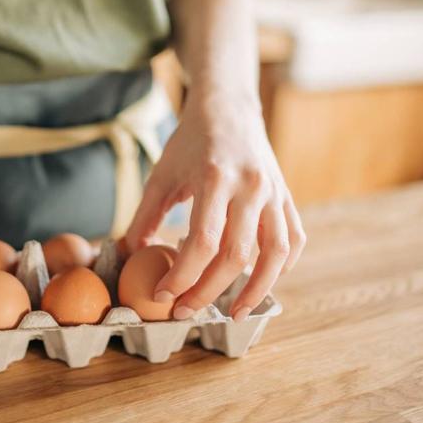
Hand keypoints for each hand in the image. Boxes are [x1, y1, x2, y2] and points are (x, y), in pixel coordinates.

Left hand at [126, 87, 305, 321]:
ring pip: (274, 254)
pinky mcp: (287, 196)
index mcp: (216, 178)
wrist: (228, 108)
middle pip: (235, 255)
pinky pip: (293, 239)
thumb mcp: (161, 173)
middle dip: (208, 291)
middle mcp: (251, 186)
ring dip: (255, 290)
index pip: (202, 242)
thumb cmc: (190, 142)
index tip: (163, 295)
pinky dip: (282, 266)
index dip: (182, 275)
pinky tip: (262, 282)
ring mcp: (274, 192)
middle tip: (185, 311)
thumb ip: (145, 215)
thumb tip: (129, 254)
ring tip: (233, 314)